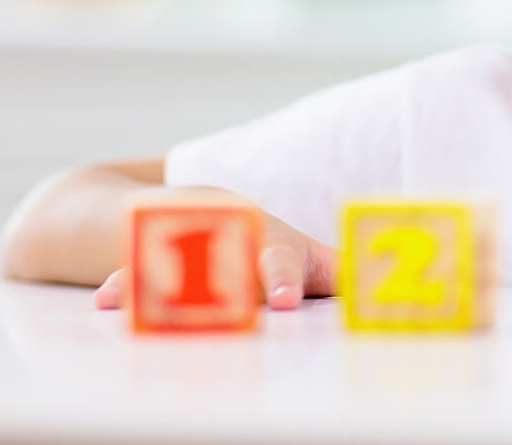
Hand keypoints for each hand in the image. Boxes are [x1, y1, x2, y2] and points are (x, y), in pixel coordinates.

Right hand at [95, 210, 337, 311]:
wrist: (186, 208)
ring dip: (166, 286)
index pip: (281, 265)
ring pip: (179, 269)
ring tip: (148, 300)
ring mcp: (187, 249)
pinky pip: (136, 275)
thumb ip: (344, 276)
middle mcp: (229, 245)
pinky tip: (107, 299)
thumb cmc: (262, 244)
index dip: (281, 282)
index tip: (283, 301)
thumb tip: (404, 290)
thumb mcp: (307, 257)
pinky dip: (124, 287)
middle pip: (226, 265)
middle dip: (225, 284)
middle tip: (225, 303)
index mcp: (272, 250)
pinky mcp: (150, 260)